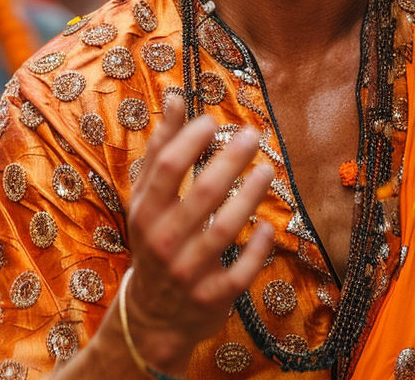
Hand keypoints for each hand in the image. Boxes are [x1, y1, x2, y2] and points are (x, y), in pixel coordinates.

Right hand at [124, 94, 275, 374]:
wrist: (151, 316)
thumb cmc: (153, 240)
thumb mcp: (147, 199)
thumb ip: (161, 149)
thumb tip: (174, 97)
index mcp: (145, 214)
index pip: (167, 170)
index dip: (191, 140)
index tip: (213, 121)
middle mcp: (163, 242)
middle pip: (203, 194)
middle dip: (230, 160)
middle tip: (253, 135)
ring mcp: (188, 272)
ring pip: (224, 230)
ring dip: (250, 196)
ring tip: (267, 170)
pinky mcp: (213, 297)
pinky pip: (241, 269)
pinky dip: (258, 246)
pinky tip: (270, 225)